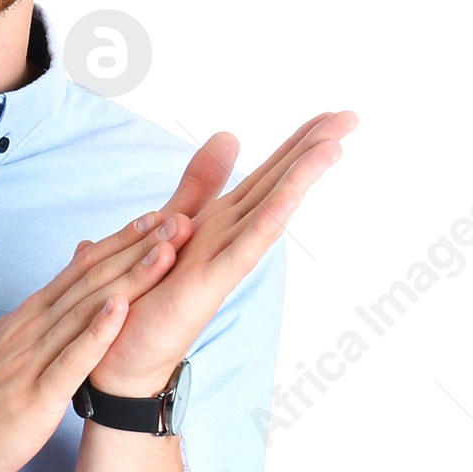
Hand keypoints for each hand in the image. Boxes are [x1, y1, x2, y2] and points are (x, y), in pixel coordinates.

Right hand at [0, 208, 190, 471]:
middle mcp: (32, 330)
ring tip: (164, 250)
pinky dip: (97, 332)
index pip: (79, 272)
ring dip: (128, 278)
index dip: (119, 244)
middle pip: (90, 281)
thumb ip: (38, 320)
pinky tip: (120, 308)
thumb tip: (58, 298)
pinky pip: (71, 358)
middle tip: (175, 220)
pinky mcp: (36, 394)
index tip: (154, 219)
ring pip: (87, 310)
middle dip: (135, 249)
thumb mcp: (7, 349)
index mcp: (28, 320)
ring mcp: (33, 360)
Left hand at [87, 110, 356, 396]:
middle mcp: (230, 236)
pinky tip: (291, 196)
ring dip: (301, 177)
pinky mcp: (210, 282)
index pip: (266, 174)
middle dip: (312, 149)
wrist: (121, 356)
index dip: (297, 143)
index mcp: (220, 221)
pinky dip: (268, 220)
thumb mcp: (173, 222)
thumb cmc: (146, 298)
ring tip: (335, 144)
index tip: (333, 114)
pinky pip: (244, 246)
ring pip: (270, 208)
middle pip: (278, 183)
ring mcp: (224, 258)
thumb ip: (201, 183)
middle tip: (351, 116)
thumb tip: (227, 137)